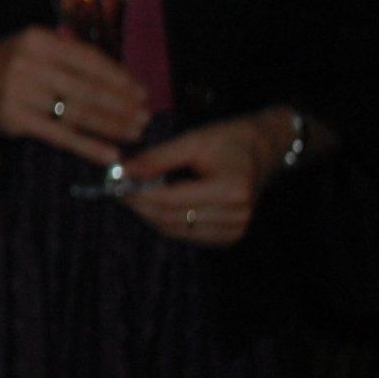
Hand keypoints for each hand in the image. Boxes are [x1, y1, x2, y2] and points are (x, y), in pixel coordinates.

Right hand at [0, 27, 146, 162]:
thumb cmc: (12, 64)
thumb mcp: (37, 49)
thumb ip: (72, 58)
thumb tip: (123, 80)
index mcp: (38, 39)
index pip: (89, 59)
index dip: (119, 78)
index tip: (141, 93)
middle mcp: (27, 63)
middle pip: (87, 88)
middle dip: (121, 105)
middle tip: (144, 117)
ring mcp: (19, 92)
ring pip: (77, 112)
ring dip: (111, 125)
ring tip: (134, 132)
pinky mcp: (15, 119)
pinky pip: (60, 135)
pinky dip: (88, 146)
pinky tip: (109, 154)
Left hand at [123, 107, 295, 247]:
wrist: (265, 150)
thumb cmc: (229, 139)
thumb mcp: (193, 140)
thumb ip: (158, 158)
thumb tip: (122, 171)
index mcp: (231, 189)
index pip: (172, 199)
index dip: (139, 194)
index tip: (114, 184)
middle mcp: (237, 215)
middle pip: (171, 218)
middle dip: (139, 206)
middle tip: (116, 190)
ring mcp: (236, 230)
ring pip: (175, 231)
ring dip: (150, 216)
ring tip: (133, 195)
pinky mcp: (230, 238)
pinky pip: (187, 235)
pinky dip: (166, 222)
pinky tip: (155, 206)